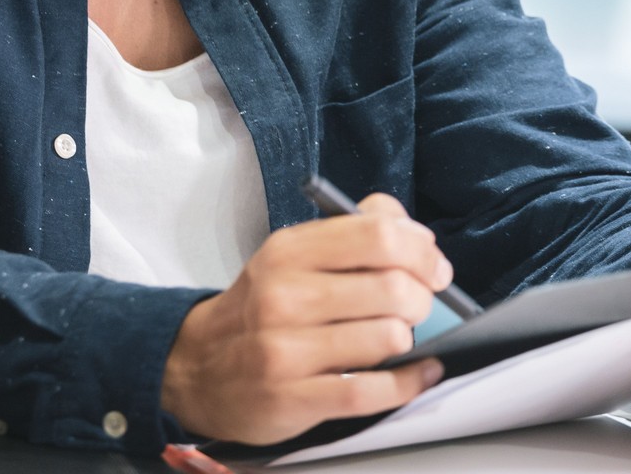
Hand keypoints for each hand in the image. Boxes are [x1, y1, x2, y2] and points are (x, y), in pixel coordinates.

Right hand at [160, 194, 452, 444]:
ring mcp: (285, 352)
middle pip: (393, 288)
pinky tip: (417, 372)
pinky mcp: (293, 399)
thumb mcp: (292, 255)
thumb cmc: (260, 308)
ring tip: (398, 337)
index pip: (379, 235)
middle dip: (423, 298)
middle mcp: (284, 297)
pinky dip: (408, 382)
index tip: (435, 267)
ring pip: (389, 337)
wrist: (195, 369)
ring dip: (408, 339)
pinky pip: (373, 391)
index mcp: (288, 251)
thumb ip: (354, 231)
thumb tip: (412, 230)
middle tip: (420, 305)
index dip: (422, 250)